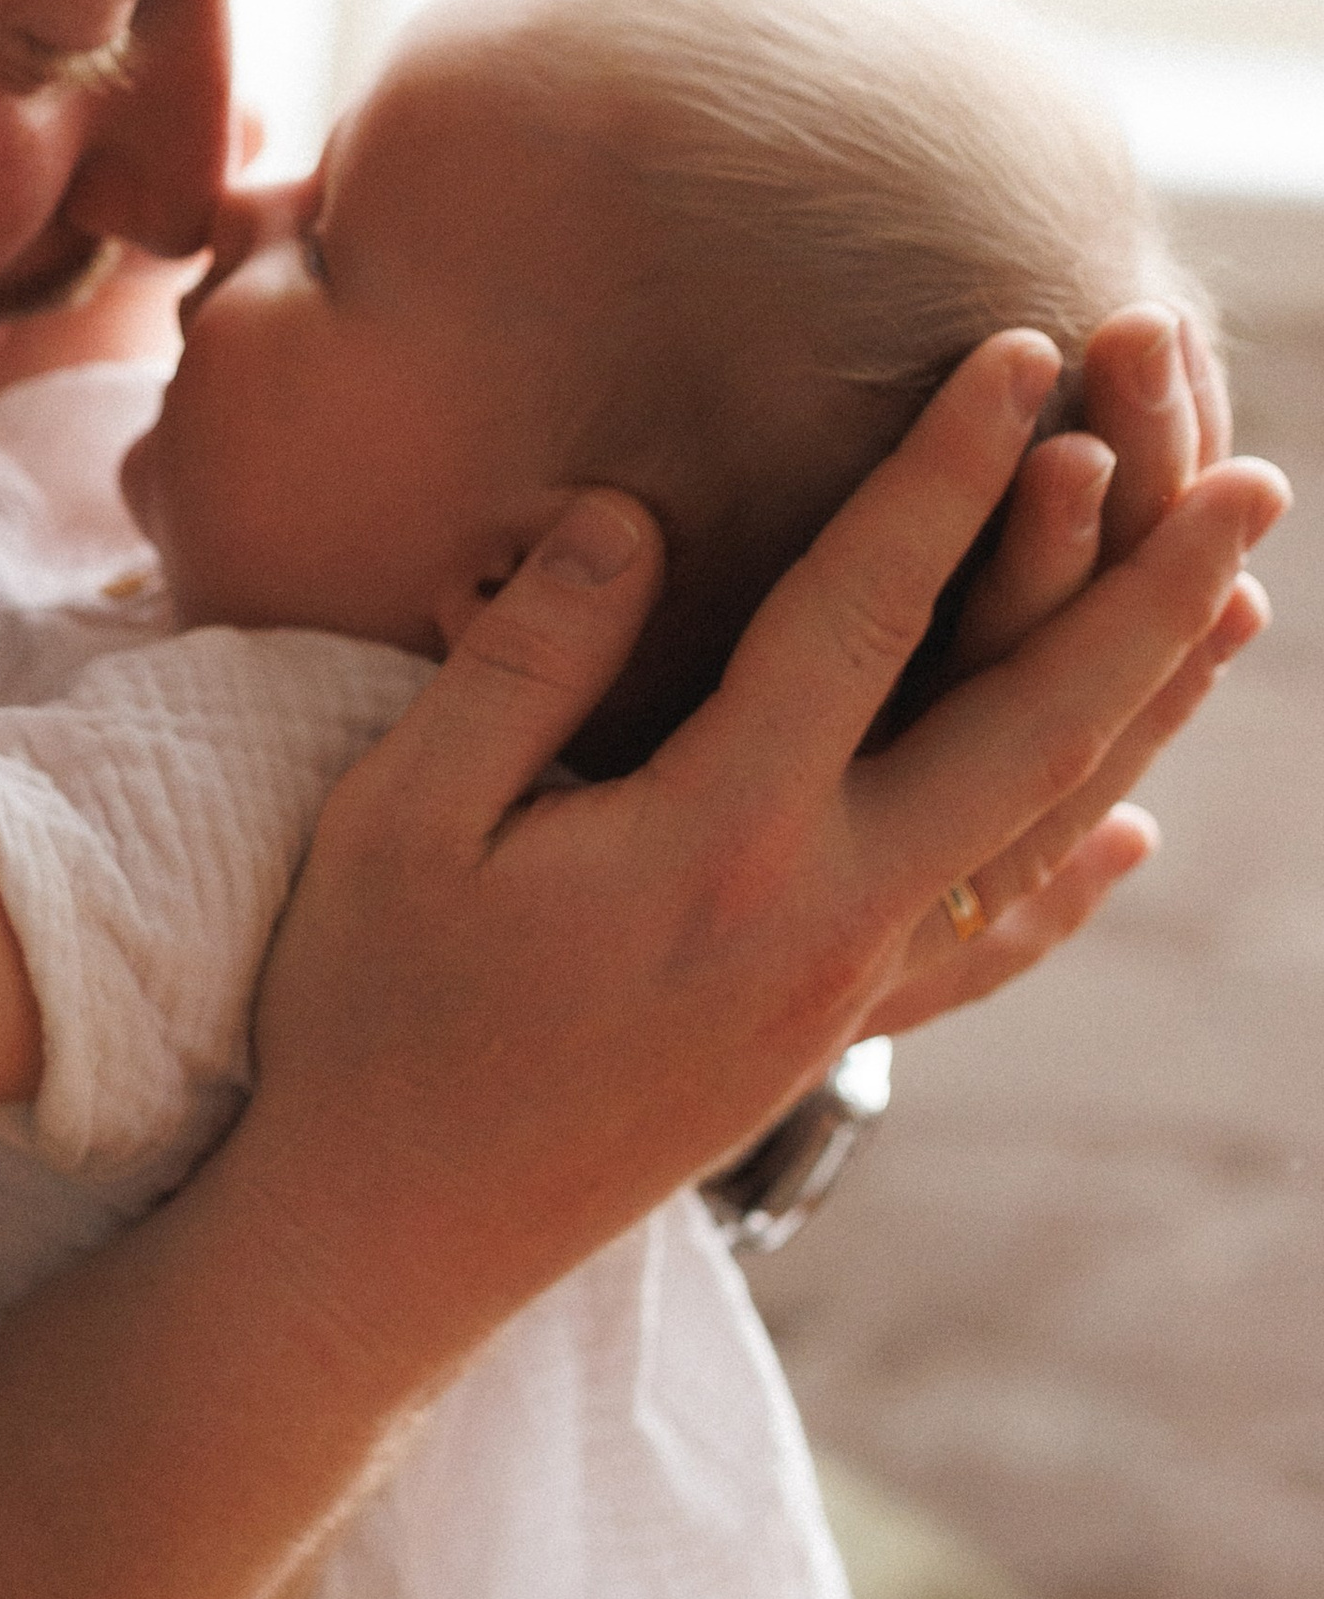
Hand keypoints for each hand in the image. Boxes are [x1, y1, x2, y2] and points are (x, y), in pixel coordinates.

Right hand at [238, 333, 1285, 1369]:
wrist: (380, 1245)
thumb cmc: (363, 1012)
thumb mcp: (400, 814)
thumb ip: (530, 658)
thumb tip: (634, 515)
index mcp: (714, 842)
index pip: (862, 616)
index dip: (946, 474)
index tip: (1021, 353)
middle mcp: (818, 922)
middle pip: (1030, 731)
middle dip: (1147, 593)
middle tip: (1252, 476)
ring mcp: (836, 995)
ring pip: (1039, 834)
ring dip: (1146, 709)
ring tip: (1234, 599)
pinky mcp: (815, 1047)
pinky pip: (984, 955)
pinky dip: (1070, 887)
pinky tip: (1128, 835)